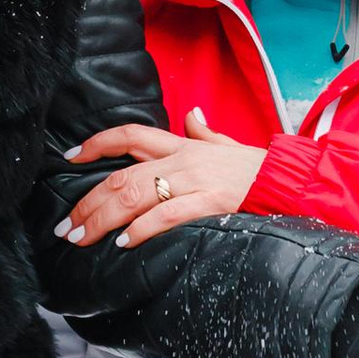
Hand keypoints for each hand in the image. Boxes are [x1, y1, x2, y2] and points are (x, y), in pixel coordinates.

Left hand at [58, 108, 266, 248]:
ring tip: (82, 238)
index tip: (70, 158)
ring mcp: (196, 180)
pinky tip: (124, 243)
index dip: (97, 143)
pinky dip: (143, 229)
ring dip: (103, 218)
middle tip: (66, 227)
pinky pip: (169, 214)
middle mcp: (183, 159)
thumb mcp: (228, 144)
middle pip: (122, 175)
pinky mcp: (212, 202)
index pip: (130, 134)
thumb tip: (192, 114)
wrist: (292, 180)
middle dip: (88, 203)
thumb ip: (204, 132)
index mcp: (183, 145)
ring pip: (135, 194)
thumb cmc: (259, 168)